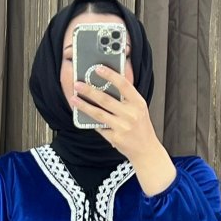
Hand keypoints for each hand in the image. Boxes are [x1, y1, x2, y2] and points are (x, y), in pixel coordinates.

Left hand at [72, 65, 176, 194]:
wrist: (147, 152)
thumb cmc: (141, 128)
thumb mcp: (139, 110)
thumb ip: (126, 98)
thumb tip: (105, 83)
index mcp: (138, 104)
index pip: (123, 85)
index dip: (110, 75)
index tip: (97, 68)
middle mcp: (131, 115)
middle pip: (106, 99)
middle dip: (89, 90)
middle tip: (77, 83)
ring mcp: (123, 127)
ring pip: (98, 113)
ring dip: (84, 105)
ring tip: (74, 98)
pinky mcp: (116, 138)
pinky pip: (99, 126)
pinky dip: (90, 120)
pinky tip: (82, 113)